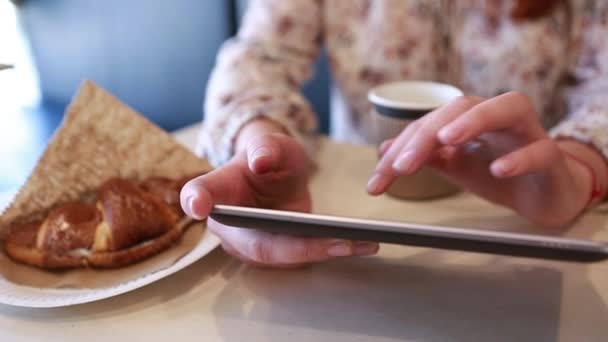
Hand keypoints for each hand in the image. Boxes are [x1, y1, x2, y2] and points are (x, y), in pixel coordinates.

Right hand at [182, 119, 378, 266]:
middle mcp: (227, 225)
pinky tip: (359, 244)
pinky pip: (298, 257)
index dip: (198, 201)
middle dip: (302, 247)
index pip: (200, 195)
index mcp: (217, 190)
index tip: (198, 205)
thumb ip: (266, 149)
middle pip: (258, 244)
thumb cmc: (267, 156)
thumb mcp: (271, 144)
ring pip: (282, 257)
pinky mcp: (273, 253)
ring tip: (361, 243)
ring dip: (323, 252)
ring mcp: (248, 244)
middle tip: (341, 241)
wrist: (274, 173)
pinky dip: (329, 251)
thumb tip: (260, 160)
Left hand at [368, 92, 606, 227]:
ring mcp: (527, 132)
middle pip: (460, 108)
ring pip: (506, 108)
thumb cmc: (499, 172)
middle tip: (401, 166)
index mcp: (470, 117)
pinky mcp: (551, 157)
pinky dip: (519, 158)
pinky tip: (498, 170)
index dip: (401, 148)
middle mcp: (498, 115)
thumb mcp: (455, 166)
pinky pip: (540, 151)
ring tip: (446, 139)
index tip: (379, 179)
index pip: (430, 123)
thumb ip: (425, 156)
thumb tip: (385, 150)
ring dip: (473, 122)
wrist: (545, 194)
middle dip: (426, 136)